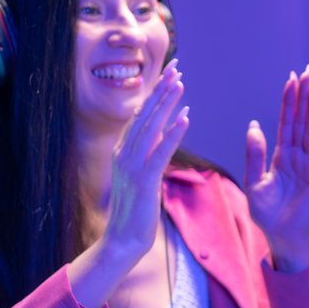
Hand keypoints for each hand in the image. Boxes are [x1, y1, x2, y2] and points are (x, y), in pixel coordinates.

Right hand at [102, 59, 188, 263]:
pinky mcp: (144, 180)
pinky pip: (161, 152)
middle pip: (145, 114)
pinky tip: (186, 118)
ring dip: (167, 104)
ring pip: (152, 127)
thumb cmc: (135, 210)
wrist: (122, 240)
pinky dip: (174, 133)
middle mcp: (124, 152)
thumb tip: (164, 134)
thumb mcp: (143, 176)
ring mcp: (132, 165)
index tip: (170, 73)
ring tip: (181, 83)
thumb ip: (151, 154)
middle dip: (161, 89)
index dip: (156, 92)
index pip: (141, 114)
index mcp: (123, 150)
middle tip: (177, 67)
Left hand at [245, 64, 308, 270]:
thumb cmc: (267, 213)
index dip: (289, 100)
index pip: (287, 121)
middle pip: (302, 120)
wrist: (281, 237)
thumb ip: (255, 155)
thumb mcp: (254, 183)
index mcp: (282, 156)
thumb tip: (254, 125)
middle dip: (304, 96)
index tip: (292, 79)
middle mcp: (298, 156)